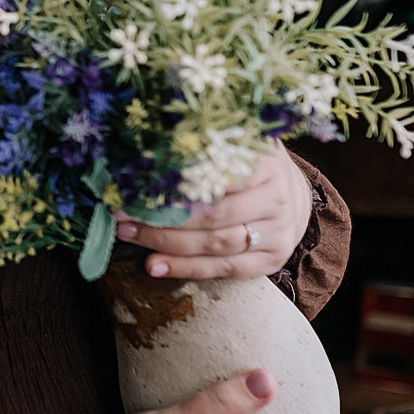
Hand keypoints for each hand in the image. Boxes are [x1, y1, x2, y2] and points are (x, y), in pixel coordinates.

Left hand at [115, 142, 312, 281]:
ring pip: (215, 245)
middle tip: (123, 216)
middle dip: (162, 219)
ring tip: (130, 237)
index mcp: (265, 163)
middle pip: (212, 216)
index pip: (215, 177)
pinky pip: (225, 269)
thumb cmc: (248, 165)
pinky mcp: (272, 259)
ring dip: (167, 245)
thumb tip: (147, 144)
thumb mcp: (234, 144)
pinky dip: (187, 269)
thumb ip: (202, 144)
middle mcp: (276, 199)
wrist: (290, 193)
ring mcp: (277, 232)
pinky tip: (155, 266)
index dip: (172, 184)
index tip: (134, 188)